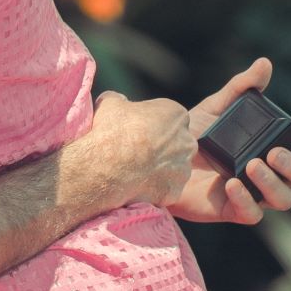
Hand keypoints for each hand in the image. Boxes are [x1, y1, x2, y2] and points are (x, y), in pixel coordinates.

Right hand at [83, 92, 195, 208]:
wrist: (104, 167)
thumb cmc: (110, 132)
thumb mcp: (110, 103)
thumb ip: (120, 100)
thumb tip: (120, 101)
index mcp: (176, 114)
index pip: (170, 117)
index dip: (152, 123)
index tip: (138, 129)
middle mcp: (186, 141)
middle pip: (177, 142)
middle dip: (161, 146)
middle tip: (137, 150)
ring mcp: (183, 168)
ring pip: (174, 167)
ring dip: (159, 168)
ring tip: (134, 169)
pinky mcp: (175, 191)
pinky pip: (166, 188)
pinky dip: (154, 187)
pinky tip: (136, 184)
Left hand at [168, 57, 290, 224]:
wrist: (156, 159)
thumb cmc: (191, 135)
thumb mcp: (215, 108)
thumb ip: (240, 89)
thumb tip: (264, 64)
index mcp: (272, 146)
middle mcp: (269, 171)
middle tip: (275, 153)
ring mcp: (253, 193)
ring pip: (284, 200)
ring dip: (273, 184)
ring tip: (252, 165)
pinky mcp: (231, 210)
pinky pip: (251, 214)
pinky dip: (246, 201)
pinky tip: (232, 184)